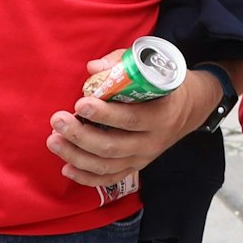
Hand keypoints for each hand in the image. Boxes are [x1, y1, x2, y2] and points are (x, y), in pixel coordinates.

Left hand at [45, 50, 214, 188]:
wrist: (188, 109)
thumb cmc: (163, 83)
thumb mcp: (151, 68)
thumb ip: (121, 64)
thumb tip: (93, 68)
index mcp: (161, 115)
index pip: (130, 119)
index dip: (104, 114)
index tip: (80, 103)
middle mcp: (152, 142)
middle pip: (112, 146)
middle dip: (80, 135)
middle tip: (58, 120)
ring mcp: (143, 158)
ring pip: (106, 165)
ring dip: (76, 155)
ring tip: (54, 140)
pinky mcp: (134, 167)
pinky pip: (109, 178)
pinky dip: (86, 177)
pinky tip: (66, 167)